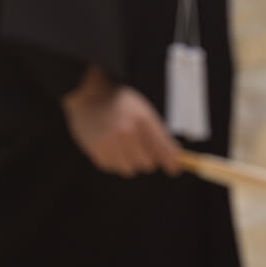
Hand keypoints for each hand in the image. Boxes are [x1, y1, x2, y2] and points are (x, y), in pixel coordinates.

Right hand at [61, 66, 181, 177]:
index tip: (174, 169)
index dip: (171, 163)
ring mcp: (110, 143)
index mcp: (142, 120)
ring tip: (122, 145)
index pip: (163, 150)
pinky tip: (109, 145)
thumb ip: (160, 136)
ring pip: (130, 169)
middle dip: (147, 158)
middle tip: (140, 147)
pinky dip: (114, 160)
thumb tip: (176, 162)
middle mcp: (127, 133)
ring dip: (129, 161)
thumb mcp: (144, 112)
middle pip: (148, 164)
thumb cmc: (121, 105)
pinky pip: (114, 168)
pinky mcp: (97, 152)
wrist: (89, 96)